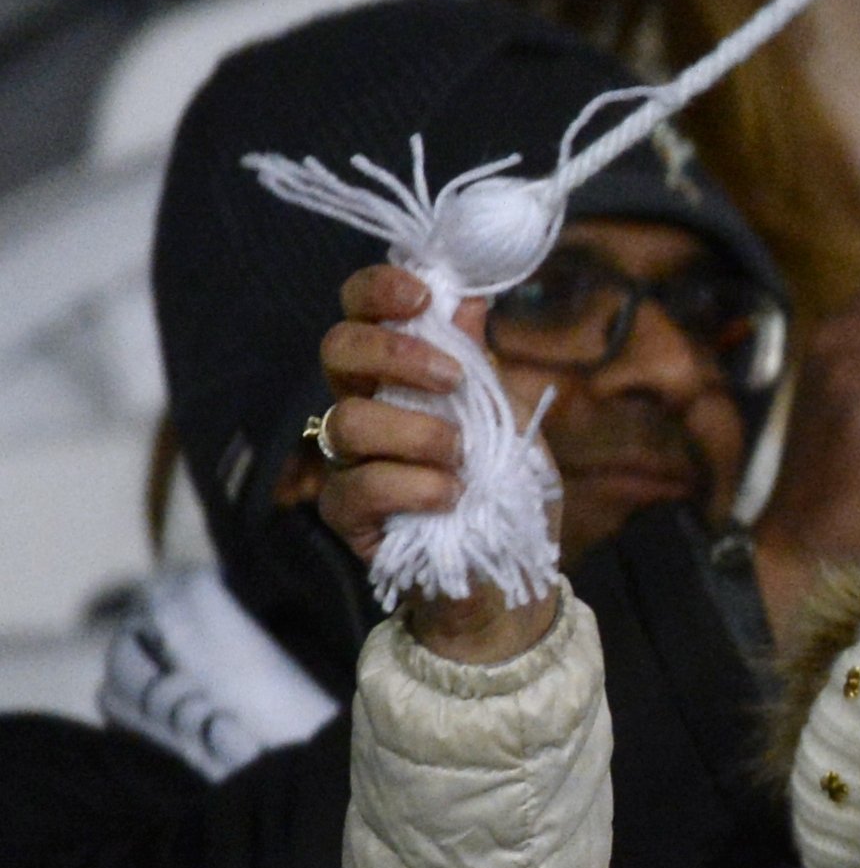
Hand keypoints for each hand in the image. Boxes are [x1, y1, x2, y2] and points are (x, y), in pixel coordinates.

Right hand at [307, 278, 556, 667]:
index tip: (420, 294)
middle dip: (394, 353)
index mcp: (396, 377)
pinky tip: (451, 497)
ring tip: (464, 460)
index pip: (360, 312)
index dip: (377, 291)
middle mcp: (362, 408)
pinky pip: (361, 484)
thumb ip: (480, 363)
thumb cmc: (509, 493)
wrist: (513, 576)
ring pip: (348, 420)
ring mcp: (348, 461)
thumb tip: (468, 293)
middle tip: (451, 382)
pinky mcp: (347, 514)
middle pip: (337, 350)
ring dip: (419, 434)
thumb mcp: (509, 418)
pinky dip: (414, 485)